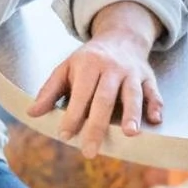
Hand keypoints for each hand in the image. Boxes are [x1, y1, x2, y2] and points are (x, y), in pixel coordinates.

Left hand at [27, 31, 162, 158]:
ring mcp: (132, 73)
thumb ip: (49, 91)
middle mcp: (112, 68)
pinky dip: (156, 106)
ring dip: (132, 113)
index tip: (64, 136)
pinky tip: (155, 120)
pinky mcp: (148, 78)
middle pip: (105, 98)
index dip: (72, 115)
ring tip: (130, 134)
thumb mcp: (66, 68)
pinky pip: (153, 92)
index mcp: (89, 65)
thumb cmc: (89, 60)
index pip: (81, 93)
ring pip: (133, 94)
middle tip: (89, 151)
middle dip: (97, 126)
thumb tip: (32, 113)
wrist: (121, 36)